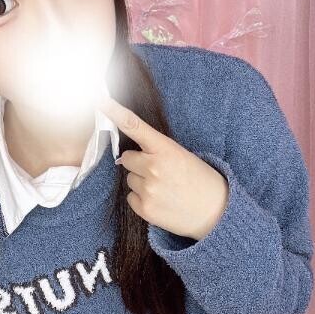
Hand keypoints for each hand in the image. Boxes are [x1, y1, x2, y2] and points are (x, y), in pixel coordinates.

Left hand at [97, 93, 228, 239]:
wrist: (216, 213)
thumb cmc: (201, 181)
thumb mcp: (183, 156)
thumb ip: (157, 151)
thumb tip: (128, 156)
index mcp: (166, 149)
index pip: (135, 126)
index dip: (115, 112)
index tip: (99, 100)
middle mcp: (154, 167)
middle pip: (127, 158)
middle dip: (138, 163)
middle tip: (159, 172)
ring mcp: (148, 189)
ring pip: (129, 179)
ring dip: (142, 182)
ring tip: (164, 189)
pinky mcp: (145, 208)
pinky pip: (131, 197)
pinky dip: (142, 199)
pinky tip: (161, 201)